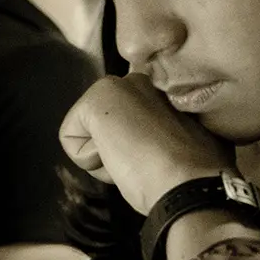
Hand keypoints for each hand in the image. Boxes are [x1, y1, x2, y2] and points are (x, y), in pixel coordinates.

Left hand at [58, 73, 234, 216]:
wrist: (189, 181)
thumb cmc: (189, 175)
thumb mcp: (180, 145)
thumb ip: (161, 133)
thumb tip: (152, 144)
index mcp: (165, 89)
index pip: (130, 120)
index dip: (139, 147)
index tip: (165, 155)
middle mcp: (141, 77)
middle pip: (106, 124)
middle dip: (120, 147)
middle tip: (148, 158)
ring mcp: (119, 84)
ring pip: (90, 131)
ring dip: (107, 156)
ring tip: (139, 159)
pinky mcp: (96, 99)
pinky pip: (70, 140)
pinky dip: (90, 160)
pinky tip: (121, 159)